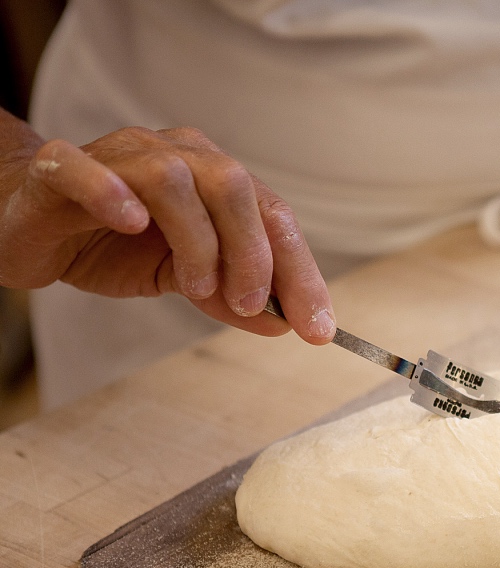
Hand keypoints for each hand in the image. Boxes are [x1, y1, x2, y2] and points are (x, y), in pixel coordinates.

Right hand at [0, 114, 335, 341]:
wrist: (27, 225)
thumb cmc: (111, 245)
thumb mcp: (181, 279)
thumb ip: (229, 296)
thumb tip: (283, 323)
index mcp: (213, 177)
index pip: (273, 215)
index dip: (300, 271)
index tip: (316, 326)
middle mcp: (173, 155)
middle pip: (234, 185)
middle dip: (253, 251)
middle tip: (248, 304)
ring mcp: (116, 156)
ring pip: (173, 178)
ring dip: (196, 238)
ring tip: (195, 286)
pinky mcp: (58, 170)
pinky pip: (84, 169)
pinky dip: (111, 192)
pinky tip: (133, 224)